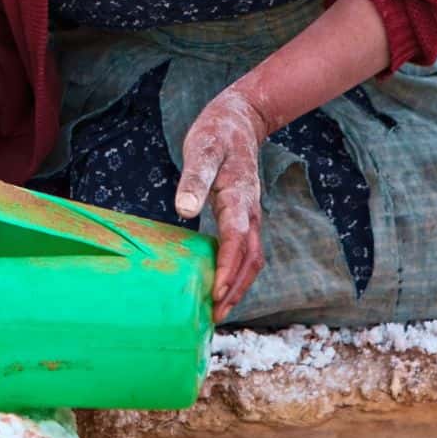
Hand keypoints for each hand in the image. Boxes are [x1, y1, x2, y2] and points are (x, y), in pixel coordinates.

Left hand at [174, 88, 269, 322]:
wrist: (239, 121)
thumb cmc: (216, 135)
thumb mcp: (202, 150)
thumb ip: (194, 179)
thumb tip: (183, 209)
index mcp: (240, 197)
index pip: (238, 240)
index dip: (228, 268)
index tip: (216, 292)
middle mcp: (251, 211)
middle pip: (251, 259)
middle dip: (236, 289)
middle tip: (216, 316)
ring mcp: (251, 215)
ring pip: (253, 258)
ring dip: (239, 286)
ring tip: (218, 310)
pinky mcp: (245, 216)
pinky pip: (246, 251)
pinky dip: (237, 272)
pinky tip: (220, 283)